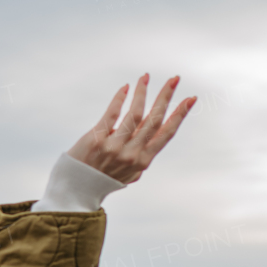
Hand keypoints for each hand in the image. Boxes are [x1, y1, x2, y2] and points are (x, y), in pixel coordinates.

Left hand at [66, 74, 195, 184]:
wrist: (75, 190)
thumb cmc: (103, 180)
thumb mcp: (129, 175)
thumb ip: (140, 160)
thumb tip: (150, 144)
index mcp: (142, 161)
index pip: (166, 133)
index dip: (180, 115)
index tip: (190, 99)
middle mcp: (131, 154)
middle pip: (154, 119)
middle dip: (166, 96)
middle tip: (175, 78)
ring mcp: (114, 147)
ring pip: (135, 113)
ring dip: (142, 92)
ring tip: (145, 77)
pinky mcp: (96, 139)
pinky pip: (112, 113)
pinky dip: (120, 98)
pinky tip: (126, 87)